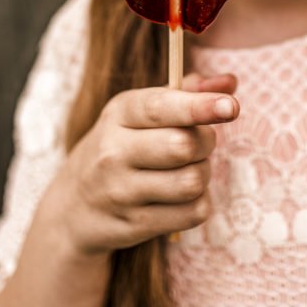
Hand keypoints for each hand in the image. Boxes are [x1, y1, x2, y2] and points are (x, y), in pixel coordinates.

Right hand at [53, 73, 238, 253]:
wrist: (75, 206)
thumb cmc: (123, 145)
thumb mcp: (142, 111)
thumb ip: (187, 92)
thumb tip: (230, 82)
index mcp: (119, 113)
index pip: (161, 107)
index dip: (200, 106)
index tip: (231, 106)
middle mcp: (114, 151)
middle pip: (183, 145)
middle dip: (206, 142)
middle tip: (200, 143)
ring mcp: (120, 191)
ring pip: (191, 181)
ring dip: (204, 174)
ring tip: (191, 169)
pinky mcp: (133, 225)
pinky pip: (191, 213)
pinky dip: (200, 203)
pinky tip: (185, 196)